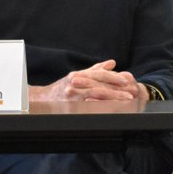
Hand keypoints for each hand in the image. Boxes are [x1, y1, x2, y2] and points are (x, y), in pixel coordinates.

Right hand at [28, 59, 148, 102]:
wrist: (41, 100)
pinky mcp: (70, 108)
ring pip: (96, 97)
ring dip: (112, 100)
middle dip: (116, 91)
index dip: (114, 77)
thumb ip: (95, 69)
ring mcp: (71, 97)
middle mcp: (74, 85)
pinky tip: (112, 110)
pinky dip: (102, 109)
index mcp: (77, 75)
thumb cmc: (62, 88)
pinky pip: (89, 108)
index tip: (126, 80)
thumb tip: (112, 63)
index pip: (98, 74)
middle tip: (130, 94)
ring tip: (125, 102)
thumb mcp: (77, 76)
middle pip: (99, 86)